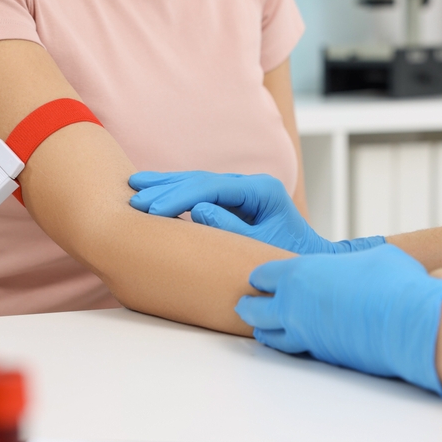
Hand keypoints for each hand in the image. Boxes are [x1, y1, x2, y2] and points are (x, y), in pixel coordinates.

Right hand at [129, 171, 384, 254]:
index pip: (212, 186)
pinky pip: (198, 193)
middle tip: (135, 199)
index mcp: (261, 191)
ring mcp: (241, 192)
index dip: (180, 196)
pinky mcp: (232, 202)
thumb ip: (232, 229)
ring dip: (165, 185)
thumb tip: (197, 211)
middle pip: (200, 179)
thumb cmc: (289, 257)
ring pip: (196, 182)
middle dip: (166, 188)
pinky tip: (150, 193)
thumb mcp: (261, 246)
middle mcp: (250, 185)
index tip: (153, 208)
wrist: (309, 261)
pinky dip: (173, 193)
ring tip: (132, 187)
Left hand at [236, 244, 441, 396]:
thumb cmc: (394, 283)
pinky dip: (291, 344)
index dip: (260, 276)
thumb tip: (357, 264)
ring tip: (263, 328)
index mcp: (300, 274)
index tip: (260, 278)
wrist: (411, 324)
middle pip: (253, 310)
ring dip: (266, 330)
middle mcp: (293, 307)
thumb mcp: (373, 256)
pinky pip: (296, 350)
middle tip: (245, 304)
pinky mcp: (322, 357)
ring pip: (270, 337)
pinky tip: (297, 341)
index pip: (262, 276)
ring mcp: (305, 336)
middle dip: (249, 306)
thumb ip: (351, 261)